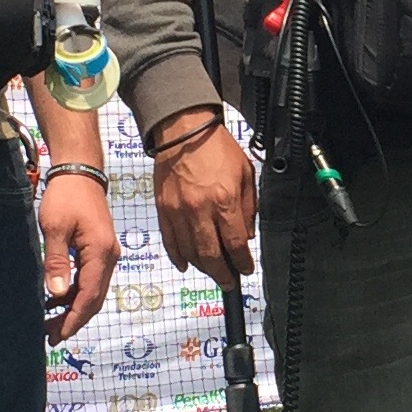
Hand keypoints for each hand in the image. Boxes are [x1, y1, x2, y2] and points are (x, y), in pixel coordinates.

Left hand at [37, 173, 118, 342]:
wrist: (80, 172)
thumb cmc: (66, 196)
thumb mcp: (54, 228)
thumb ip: (56, 261)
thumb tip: (56, 294)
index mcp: (101, 253)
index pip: (89, 296)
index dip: (74, 318)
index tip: (57, 334)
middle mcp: (110, 257)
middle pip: (95, 299)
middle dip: (74, 319)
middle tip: (51, 336)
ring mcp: (107, 254)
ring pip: (93, 291)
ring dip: (74, 308)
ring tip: (50, 322)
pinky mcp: (100, 251)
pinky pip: (90, 280)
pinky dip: (75, 293)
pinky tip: (56, 300)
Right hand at [153, 119, 256, 287]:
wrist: (184, 130)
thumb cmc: (216, 147)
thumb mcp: (245, 173)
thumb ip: (248, 207)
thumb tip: (246, 234)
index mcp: (224, 199)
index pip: (235, 243)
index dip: (242, 262)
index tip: (246, 269)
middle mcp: (201, 209)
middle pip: (211, 255)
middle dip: (223, 274)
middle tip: (229, 282)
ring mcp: (179, 212)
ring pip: (190, 253)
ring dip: (202, 268)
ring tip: (212, 272)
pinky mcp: (163, 210)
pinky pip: (170, 242)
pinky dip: (178, 257)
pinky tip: (187, 264)